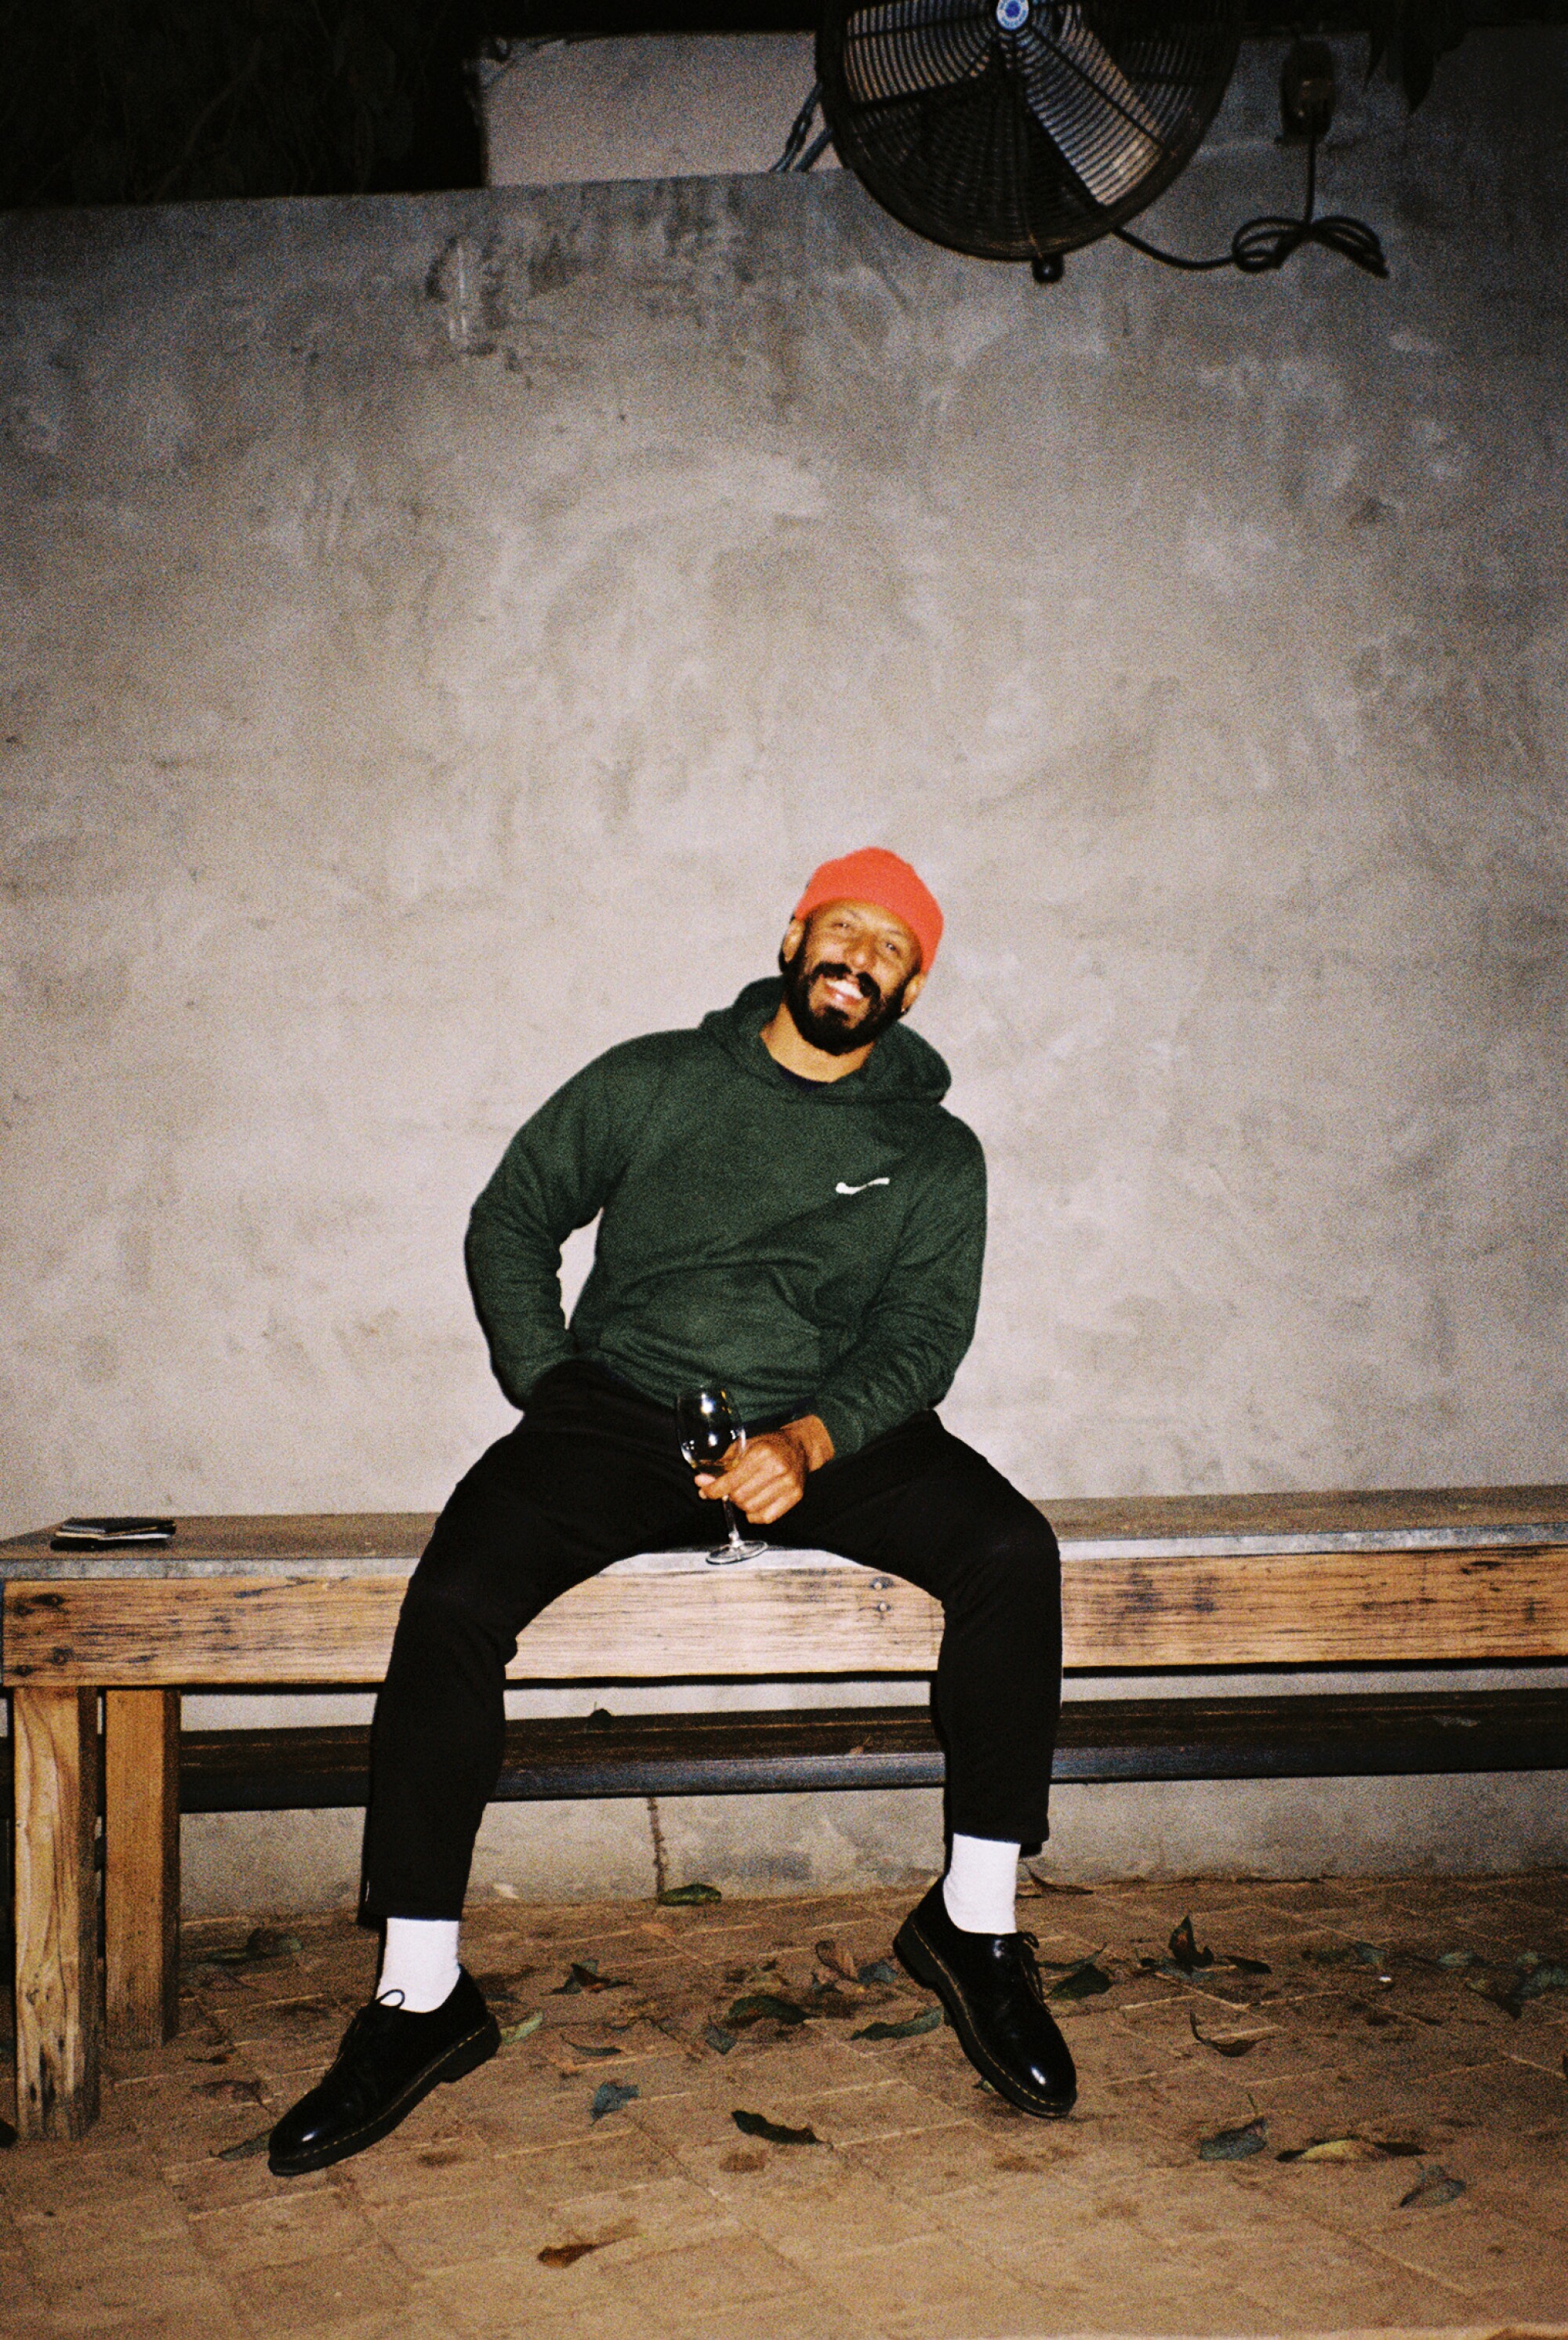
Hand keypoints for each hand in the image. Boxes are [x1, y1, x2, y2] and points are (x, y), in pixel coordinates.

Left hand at [697, 1415, 833, 1523]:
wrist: (800, 1447)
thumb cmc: (769, 1445)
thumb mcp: (744, 1446)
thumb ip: (723, 1466)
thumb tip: (701, 1483)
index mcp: (761, 1453)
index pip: (731, 1480)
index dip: (713, 1490)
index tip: (705, 1492)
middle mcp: (777, 1468)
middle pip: (740, 1497)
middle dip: (729, 1496)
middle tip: (730, 1490)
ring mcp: (788, 1484)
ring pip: (752, 1509)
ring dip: (742, 1505)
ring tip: (744, 1494)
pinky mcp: (795, 1496)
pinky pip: (766, 1517)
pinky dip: (755, 1515)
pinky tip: (755, 1504)